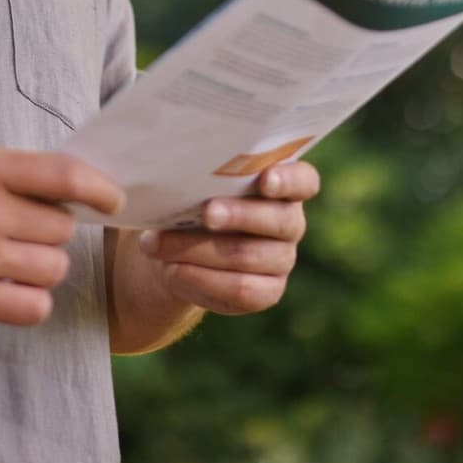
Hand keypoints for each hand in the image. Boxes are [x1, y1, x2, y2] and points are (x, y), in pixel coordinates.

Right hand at [0, 146, 123, 326]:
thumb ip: (14, 174)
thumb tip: (80, 189)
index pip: (63, 175)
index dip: (99, 188)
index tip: (111, 199)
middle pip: (62, 228)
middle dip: (53, 230)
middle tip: (25, 230)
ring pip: (52, 268)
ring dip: (43, 266)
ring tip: (14, 258)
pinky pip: (31, 308)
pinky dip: (30, 300)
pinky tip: (12, 288)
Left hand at [136, 160, 319, 314]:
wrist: (174, 249)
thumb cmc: (187, 201)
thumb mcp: (191, 184)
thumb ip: (198, 177)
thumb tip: (173, 172)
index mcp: (282, 185)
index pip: (303, 180)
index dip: (288, 180)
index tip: (265, 179)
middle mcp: (289, 221)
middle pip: (277, 219)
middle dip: (238, 215)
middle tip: (206, 212)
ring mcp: (282, 258)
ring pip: (248, 255)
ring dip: (199, 249)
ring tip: (158, 244)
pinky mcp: (268, 291)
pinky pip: (240, 289)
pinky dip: (201, 279)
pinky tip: (172, 271)